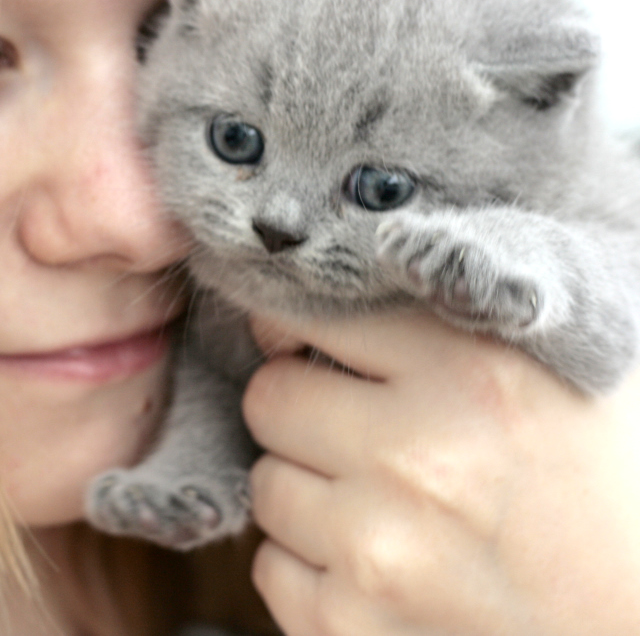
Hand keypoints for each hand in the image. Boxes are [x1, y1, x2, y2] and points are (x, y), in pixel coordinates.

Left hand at [244, 310, 639, 635]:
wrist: (639, 624)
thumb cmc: (607, 488)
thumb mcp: (563, 369)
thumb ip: (457, 313)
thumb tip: (342, 268)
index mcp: (476, 373)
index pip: (313, 315)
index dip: (301, 329)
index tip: (307, 345)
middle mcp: (419, 458)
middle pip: (270, 399)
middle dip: (300, 408)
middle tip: (353, 430)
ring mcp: (378, 550)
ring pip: (266, 483)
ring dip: (306, 488)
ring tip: (380, 504)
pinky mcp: (349, 626)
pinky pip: (269, 567)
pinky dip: (308, 564)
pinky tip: (375, 564)